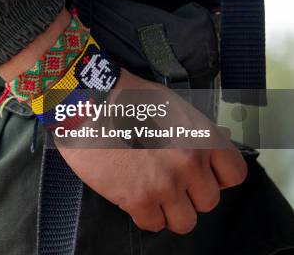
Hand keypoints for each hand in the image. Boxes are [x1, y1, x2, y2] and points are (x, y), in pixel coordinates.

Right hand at [55, 69, 247, 233]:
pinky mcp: (138, 198)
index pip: (234, 175)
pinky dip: (143, 215)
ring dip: (168, 211)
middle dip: (189, 194)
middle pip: (208, 201)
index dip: (215, 177)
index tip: (200, 175)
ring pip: (185, 221)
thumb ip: (191, 132)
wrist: (88, 102)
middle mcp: (190, 163)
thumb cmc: (124, 97)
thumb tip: (199, 150)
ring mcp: (165, 184)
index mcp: (202, 137)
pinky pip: (153, 224)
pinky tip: (131, 197)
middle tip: (167, 182)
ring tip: (151, 195)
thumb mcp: (171, 105)